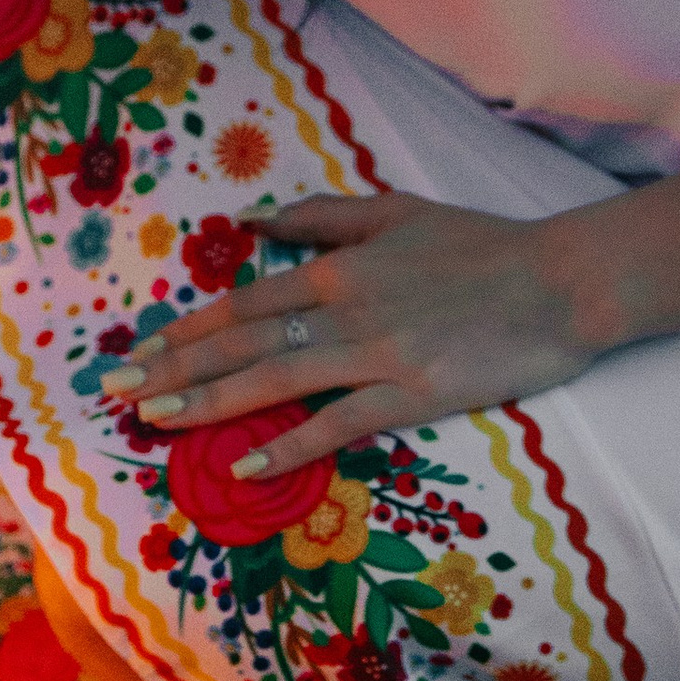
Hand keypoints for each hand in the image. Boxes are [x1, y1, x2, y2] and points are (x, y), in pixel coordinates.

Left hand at [104, 192, 593, 474]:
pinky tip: (247, 468)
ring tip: (156, 422)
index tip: (137, 352)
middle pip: (242, 342)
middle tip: (116, 393)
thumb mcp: (396, 212)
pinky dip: (290, 445)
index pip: (243, 303)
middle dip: (173, 369)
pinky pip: (339, 425)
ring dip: (210, 403)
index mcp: (337, 267)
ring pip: (276, 379)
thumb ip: (322, 217)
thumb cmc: (483, 246)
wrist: (563, 281)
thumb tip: (252, 219)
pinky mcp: (414, 394)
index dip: (185, 330)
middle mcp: (345, 308)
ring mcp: (378, 353)